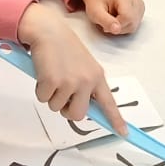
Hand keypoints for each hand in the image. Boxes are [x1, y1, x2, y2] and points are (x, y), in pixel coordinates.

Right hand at [17, 2, 127, 132]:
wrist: (50, 31)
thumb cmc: (65, 49)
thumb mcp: (84, 66)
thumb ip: (86, 86)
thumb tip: (83, 108)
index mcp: (97, 77)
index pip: (109, 103)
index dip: (115, 120)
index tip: (124, 134)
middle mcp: (87, 81)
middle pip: (78, 114)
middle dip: (66, 110)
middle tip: (61, 94)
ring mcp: (70, 82)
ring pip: (57, 108)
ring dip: (51, 96)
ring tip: (52, 76)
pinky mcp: (52, 82)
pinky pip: (43, 99)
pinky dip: (40, 90)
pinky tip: (44, 73)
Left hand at [79, 0, 145, 34]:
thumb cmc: (96, 2)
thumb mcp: (95, 12)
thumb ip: (106, 21)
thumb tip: (117, 29)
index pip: (127, 17)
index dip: (117, 25)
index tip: (106, 23)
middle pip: (132, 22)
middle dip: (119, 27)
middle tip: (108, 20)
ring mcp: (139, 3)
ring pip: (134, 25)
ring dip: (122, 27)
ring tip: (113, 18)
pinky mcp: (140, 9)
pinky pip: (135, 24)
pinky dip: (126, 25)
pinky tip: (119, 18)